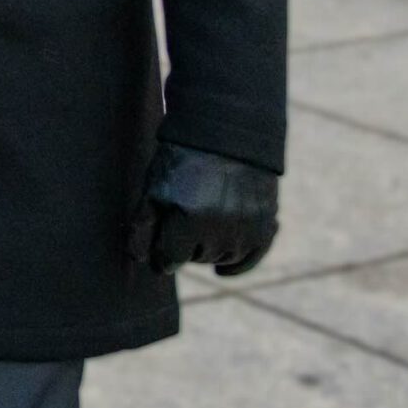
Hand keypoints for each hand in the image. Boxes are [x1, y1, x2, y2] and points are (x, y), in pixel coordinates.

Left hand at [127, 142, 279, 276]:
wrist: (227, 135)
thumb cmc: (181, 161)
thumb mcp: (154, 188)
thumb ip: (143, 226)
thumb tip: (140, 259)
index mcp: (189, 220)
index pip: (170, 258)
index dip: (160, 252)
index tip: (158, 246)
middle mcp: (221, 229)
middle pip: (195, 258)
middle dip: (185, 245)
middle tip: (182, 220)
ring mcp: (247, 230)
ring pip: (221, 259)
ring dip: (208, 251)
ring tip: (201, 226)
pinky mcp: (266, 226)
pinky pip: (250, 260)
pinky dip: (237, 267)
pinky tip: (221, 271)